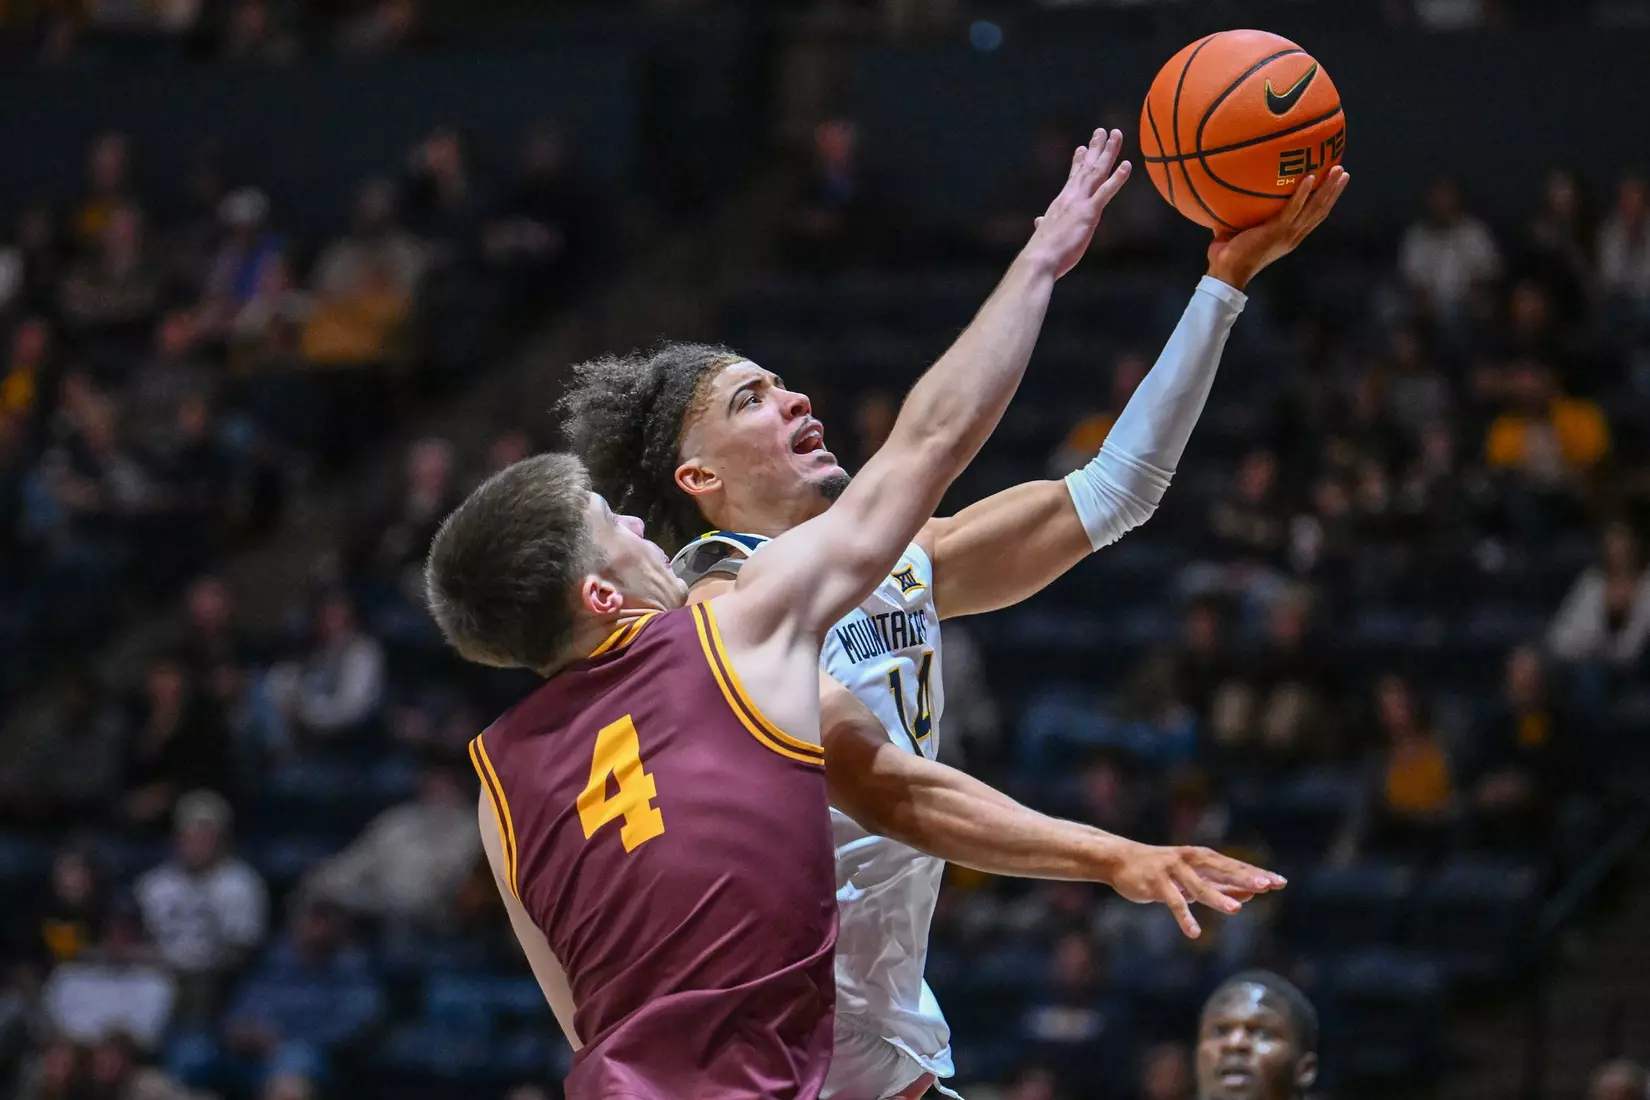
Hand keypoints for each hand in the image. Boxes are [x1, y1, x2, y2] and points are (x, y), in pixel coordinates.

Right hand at [1024, 127, 1131, 278]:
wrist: (1039, 260)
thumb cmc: (1041, 253)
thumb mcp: (1044, 235)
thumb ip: (1043, 225)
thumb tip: (1038, 222)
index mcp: (1061, 203)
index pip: (1072, 178)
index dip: (1078, 161)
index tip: (1083, 147)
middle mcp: (1070, 197)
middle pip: (1086, 168)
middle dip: (1096, 148)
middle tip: (1103, 130)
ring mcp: (1080, 203)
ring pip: (1097, 172)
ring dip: (1108, 152)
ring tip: (1116, 134)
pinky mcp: (1089, 213)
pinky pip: (1105, 192)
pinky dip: (1117, 178)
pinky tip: (1127, 165)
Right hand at [1108, 841, 1286, 938]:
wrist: (1120, 860)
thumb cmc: (1161, 870)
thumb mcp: (1193, 878)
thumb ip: (1220, 886)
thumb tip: (1252, 894)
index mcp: (1202, 858)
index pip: (1235, 866)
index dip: (1256, 874)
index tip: (1280, 882)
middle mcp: (1190, 860)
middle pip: (1222, 870)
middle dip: (1244, 878)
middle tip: (1266, 886)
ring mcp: (1173, 870)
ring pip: (1199, 886)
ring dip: (1217, 897)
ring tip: (1235, 910)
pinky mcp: (1156, 883)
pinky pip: (1173, 901)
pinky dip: (1184, 917)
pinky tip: (1194, 933)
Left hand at [1206, 164, 1349, 289]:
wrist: (1225, 272)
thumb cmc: (1228, 254)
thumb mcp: (1242, 230)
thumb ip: (1245, 215)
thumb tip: (1233, 193)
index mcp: (1288, 237)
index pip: (1312, 217)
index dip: (1325, 201)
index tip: (1333, 185)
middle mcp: (1293, 236)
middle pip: (1320, 211)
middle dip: (1333, 191)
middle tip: (1343, 172)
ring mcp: (1287, 234)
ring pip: (1314, 209)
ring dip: (1327, 189)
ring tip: (1337, 171)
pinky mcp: (1277, 231)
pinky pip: (1294, 209)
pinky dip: (1303, 194)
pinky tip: (1310, 177)